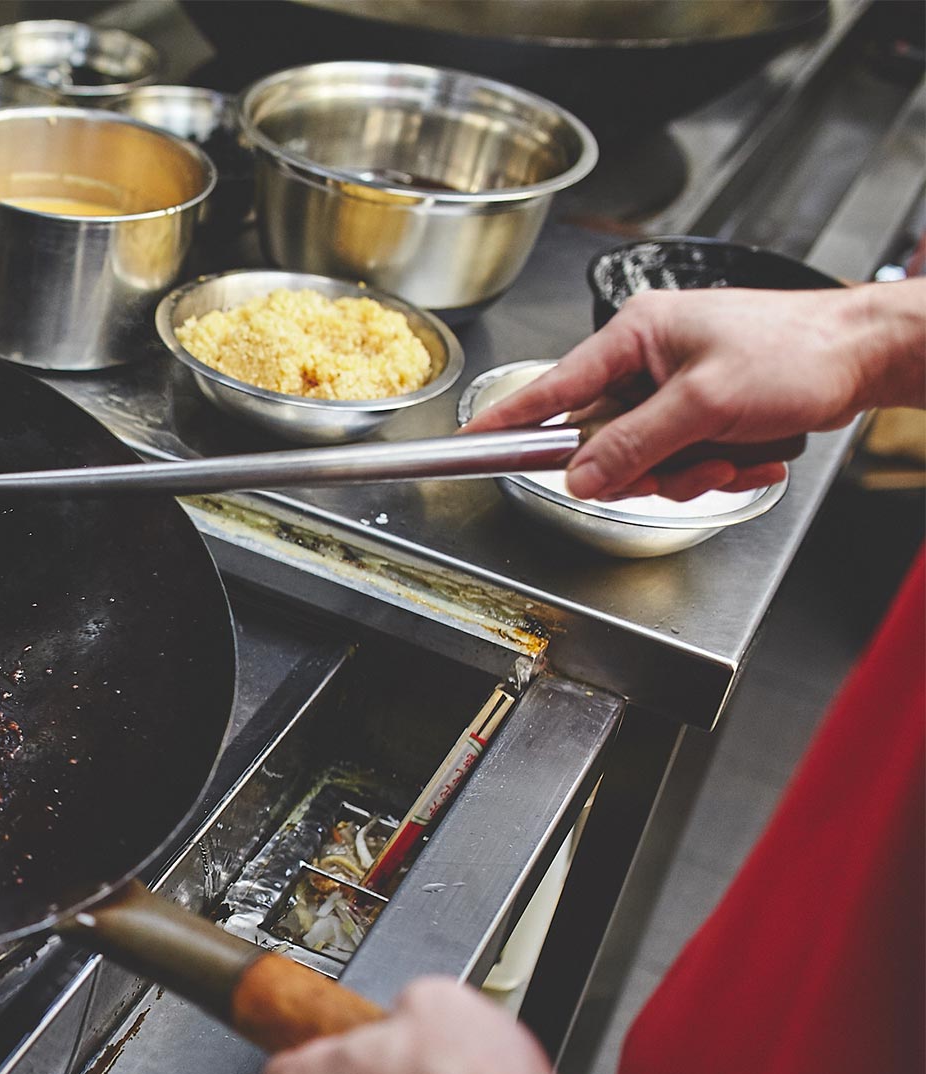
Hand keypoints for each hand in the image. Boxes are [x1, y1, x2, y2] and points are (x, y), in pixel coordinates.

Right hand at [461, 284, 913, 500]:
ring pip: (650, 459)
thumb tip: (580, 476)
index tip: (469, 442)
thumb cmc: (798, 351)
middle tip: (695, 461)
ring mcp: (678, 387)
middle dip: (654, 465)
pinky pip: (686, 460)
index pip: (552, 387)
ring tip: (740, 450)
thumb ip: (633, 444)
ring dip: (697, 469)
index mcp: (636, 335)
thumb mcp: (705, 403)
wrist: (867, 354)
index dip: (509, 420)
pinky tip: (756, 450)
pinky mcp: (705, 410)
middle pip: (607, 440)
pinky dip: (722, 465)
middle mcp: (650, 359)